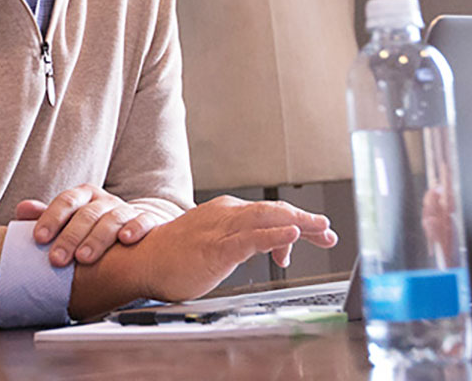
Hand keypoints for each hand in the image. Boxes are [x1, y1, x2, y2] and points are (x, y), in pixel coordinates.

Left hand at [15, 184, 166, 266]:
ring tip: (85, 257)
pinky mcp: (148, 222)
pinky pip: (144, 222)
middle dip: (70, 237)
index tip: (38, 239)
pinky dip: (135, 229)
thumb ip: (47, 217)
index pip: (66, 202)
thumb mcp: (71, 220)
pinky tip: (125, 240)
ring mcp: (127, 211)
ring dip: (98, 238)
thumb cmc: (95, 227)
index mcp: (84, 197)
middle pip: (87, 214)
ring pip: (113, 219)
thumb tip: (21, 210)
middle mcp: (105, 201)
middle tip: (57, 260)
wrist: (138, 229)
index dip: (51, 219)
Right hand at [134, 195, 338, 302]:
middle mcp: (226, 214)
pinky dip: (276, 234)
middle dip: (306, 219)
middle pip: (274, 210)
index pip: (269, 212)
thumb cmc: (174, 256)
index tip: (318, 232)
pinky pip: (252, 238)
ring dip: (300, 222)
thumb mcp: (216, 246)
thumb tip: (274, 249)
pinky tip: (294, 235)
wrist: (141, 261)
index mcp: (226, 212)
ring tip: (322, 228)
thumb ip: (244, 244)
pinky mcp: (217, 247)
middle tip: (329, 230)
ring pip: (268, 219)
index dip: (297, 220)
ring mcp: (221, 229)